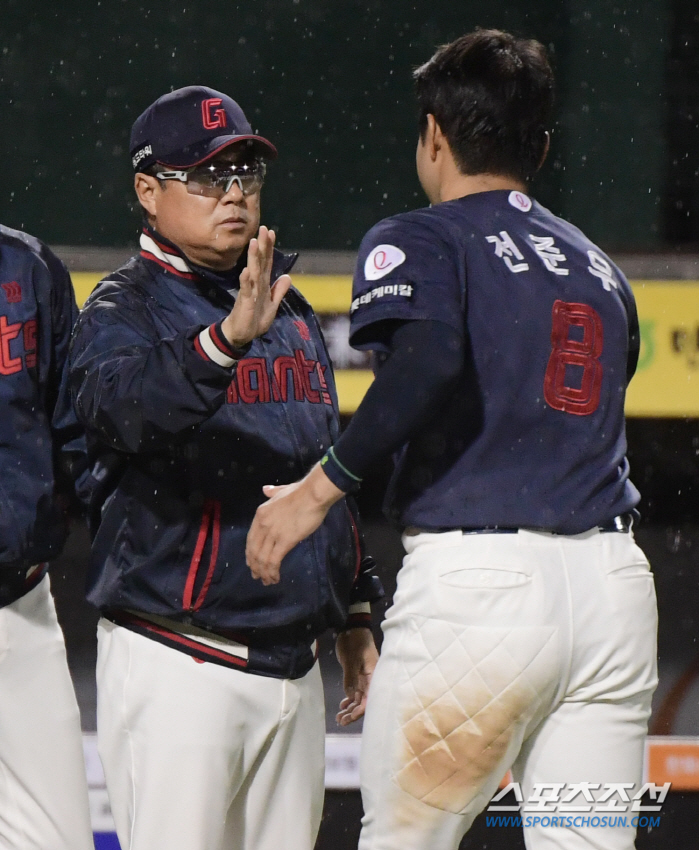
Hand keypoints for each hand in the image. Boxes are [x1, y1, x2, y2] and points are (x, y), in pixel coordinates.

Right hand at [221, 226, 291, 346]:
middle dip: (262, 246)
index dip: (269, 248)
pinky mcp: (244, 303)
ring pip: (252, 272)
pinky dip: (245, 280)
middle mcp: (256, 285)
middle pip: (259, 262)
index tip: (271, 232)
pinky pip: (245, 290)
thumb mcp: (272, 305)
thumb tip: (288, 276)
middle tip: (263, 228)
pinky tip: (245, 270)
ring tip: (254, 242)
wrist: (241, 335)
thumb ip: (279, 291)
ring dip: (253, 258)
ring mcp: (250, 292)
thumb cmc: (255, 319)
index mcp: (263, 284)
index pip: (267, 262)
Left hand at [246, 463, 343, 585]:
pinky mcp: (285, 541)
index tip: (251, 562)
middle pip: (254, 550)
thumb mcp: (281, 490)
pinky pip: (274, 560)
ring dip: (263, 572)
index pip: (250, 538)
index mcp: (260, 514)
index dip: (250, 553)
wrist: (312, 494)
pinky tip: (275, 578)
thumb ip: (272, 492)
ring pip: (262, 558)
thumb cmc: (301, 492)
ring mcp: (273, 533)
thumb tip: (266, 489)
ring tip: (267, 581)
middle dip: (254, 566)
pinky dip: (272, 572)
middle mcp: (263, 525)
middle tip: (257, 576)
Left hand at [335, 628, 378, 725]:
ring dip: (350, 708)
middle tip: (341, 721)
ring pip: (358, 697)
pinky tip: (342, 706)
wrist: (352, 627)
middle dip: (354, 713)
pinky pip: (354, 691)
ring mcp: (364, 677)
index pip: (369, 697)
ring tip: (339, 717)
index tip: (350, 718)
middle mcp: (370, 679)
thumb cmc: (354, 641)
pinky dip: (348, 699)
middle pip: (364, 701)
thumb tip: (351, 697)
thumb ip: (350, 678)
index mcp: (373, 675)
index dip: (361, 710)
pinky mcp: (357, 675)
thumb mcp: (351, 659)